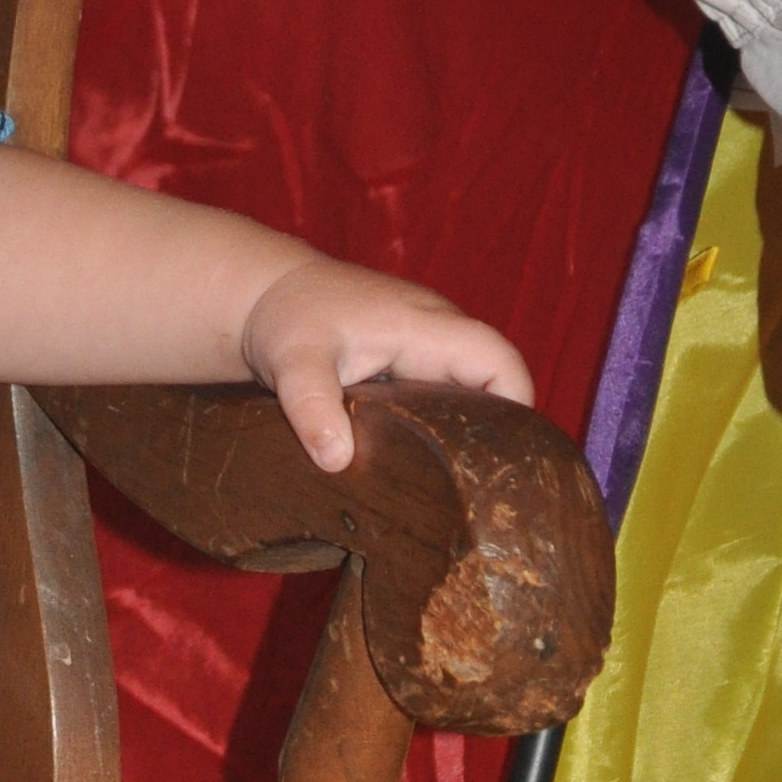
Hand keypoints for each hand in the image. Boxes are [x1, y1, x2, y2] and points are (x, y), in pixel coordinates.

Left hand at [240, 255, 532, 476]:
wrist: (265, 294)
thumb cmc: (287, 319)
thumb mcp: (293, 364)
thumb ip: (313, 407)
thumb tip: (336, 461)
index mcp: (427, 327)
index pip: (500, 362)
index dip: (516, 408)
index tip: (501, 460)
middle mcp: (439, 333)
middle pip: (495, 383)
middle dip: (494, 431)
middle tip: (474, 487)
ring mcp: (428, 346)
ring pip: (470, 391)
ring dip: (465, 431)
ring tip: (451, 485)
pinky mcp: (411, 361)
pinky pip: (444, 394)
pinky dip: (440, 425)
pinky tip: (422, 465)